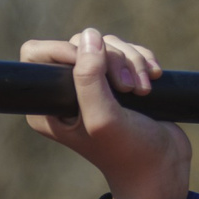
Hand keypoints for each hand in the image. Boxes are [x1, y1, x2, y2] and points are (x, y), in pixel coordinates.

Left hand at [20, 28, 192, 198]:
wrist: (161, 163)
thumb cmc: (127, 149)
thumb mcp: (103, 117)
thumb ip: (89, 78)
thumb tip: (89, 35)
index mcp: (47, 106)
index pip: (37, 55)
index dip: (68, 50)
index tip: (98, 68)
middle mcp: (64, 93)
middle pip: (79, 44)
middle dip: (111, 59)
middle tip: (128, 88)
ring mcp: (92, 85)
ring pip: (107, 44)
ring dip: (131, 61)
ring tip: (142, 90)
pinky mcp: (117, 80)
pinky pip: (126, 50)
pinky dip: (141, 60)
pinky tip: (152, 78)